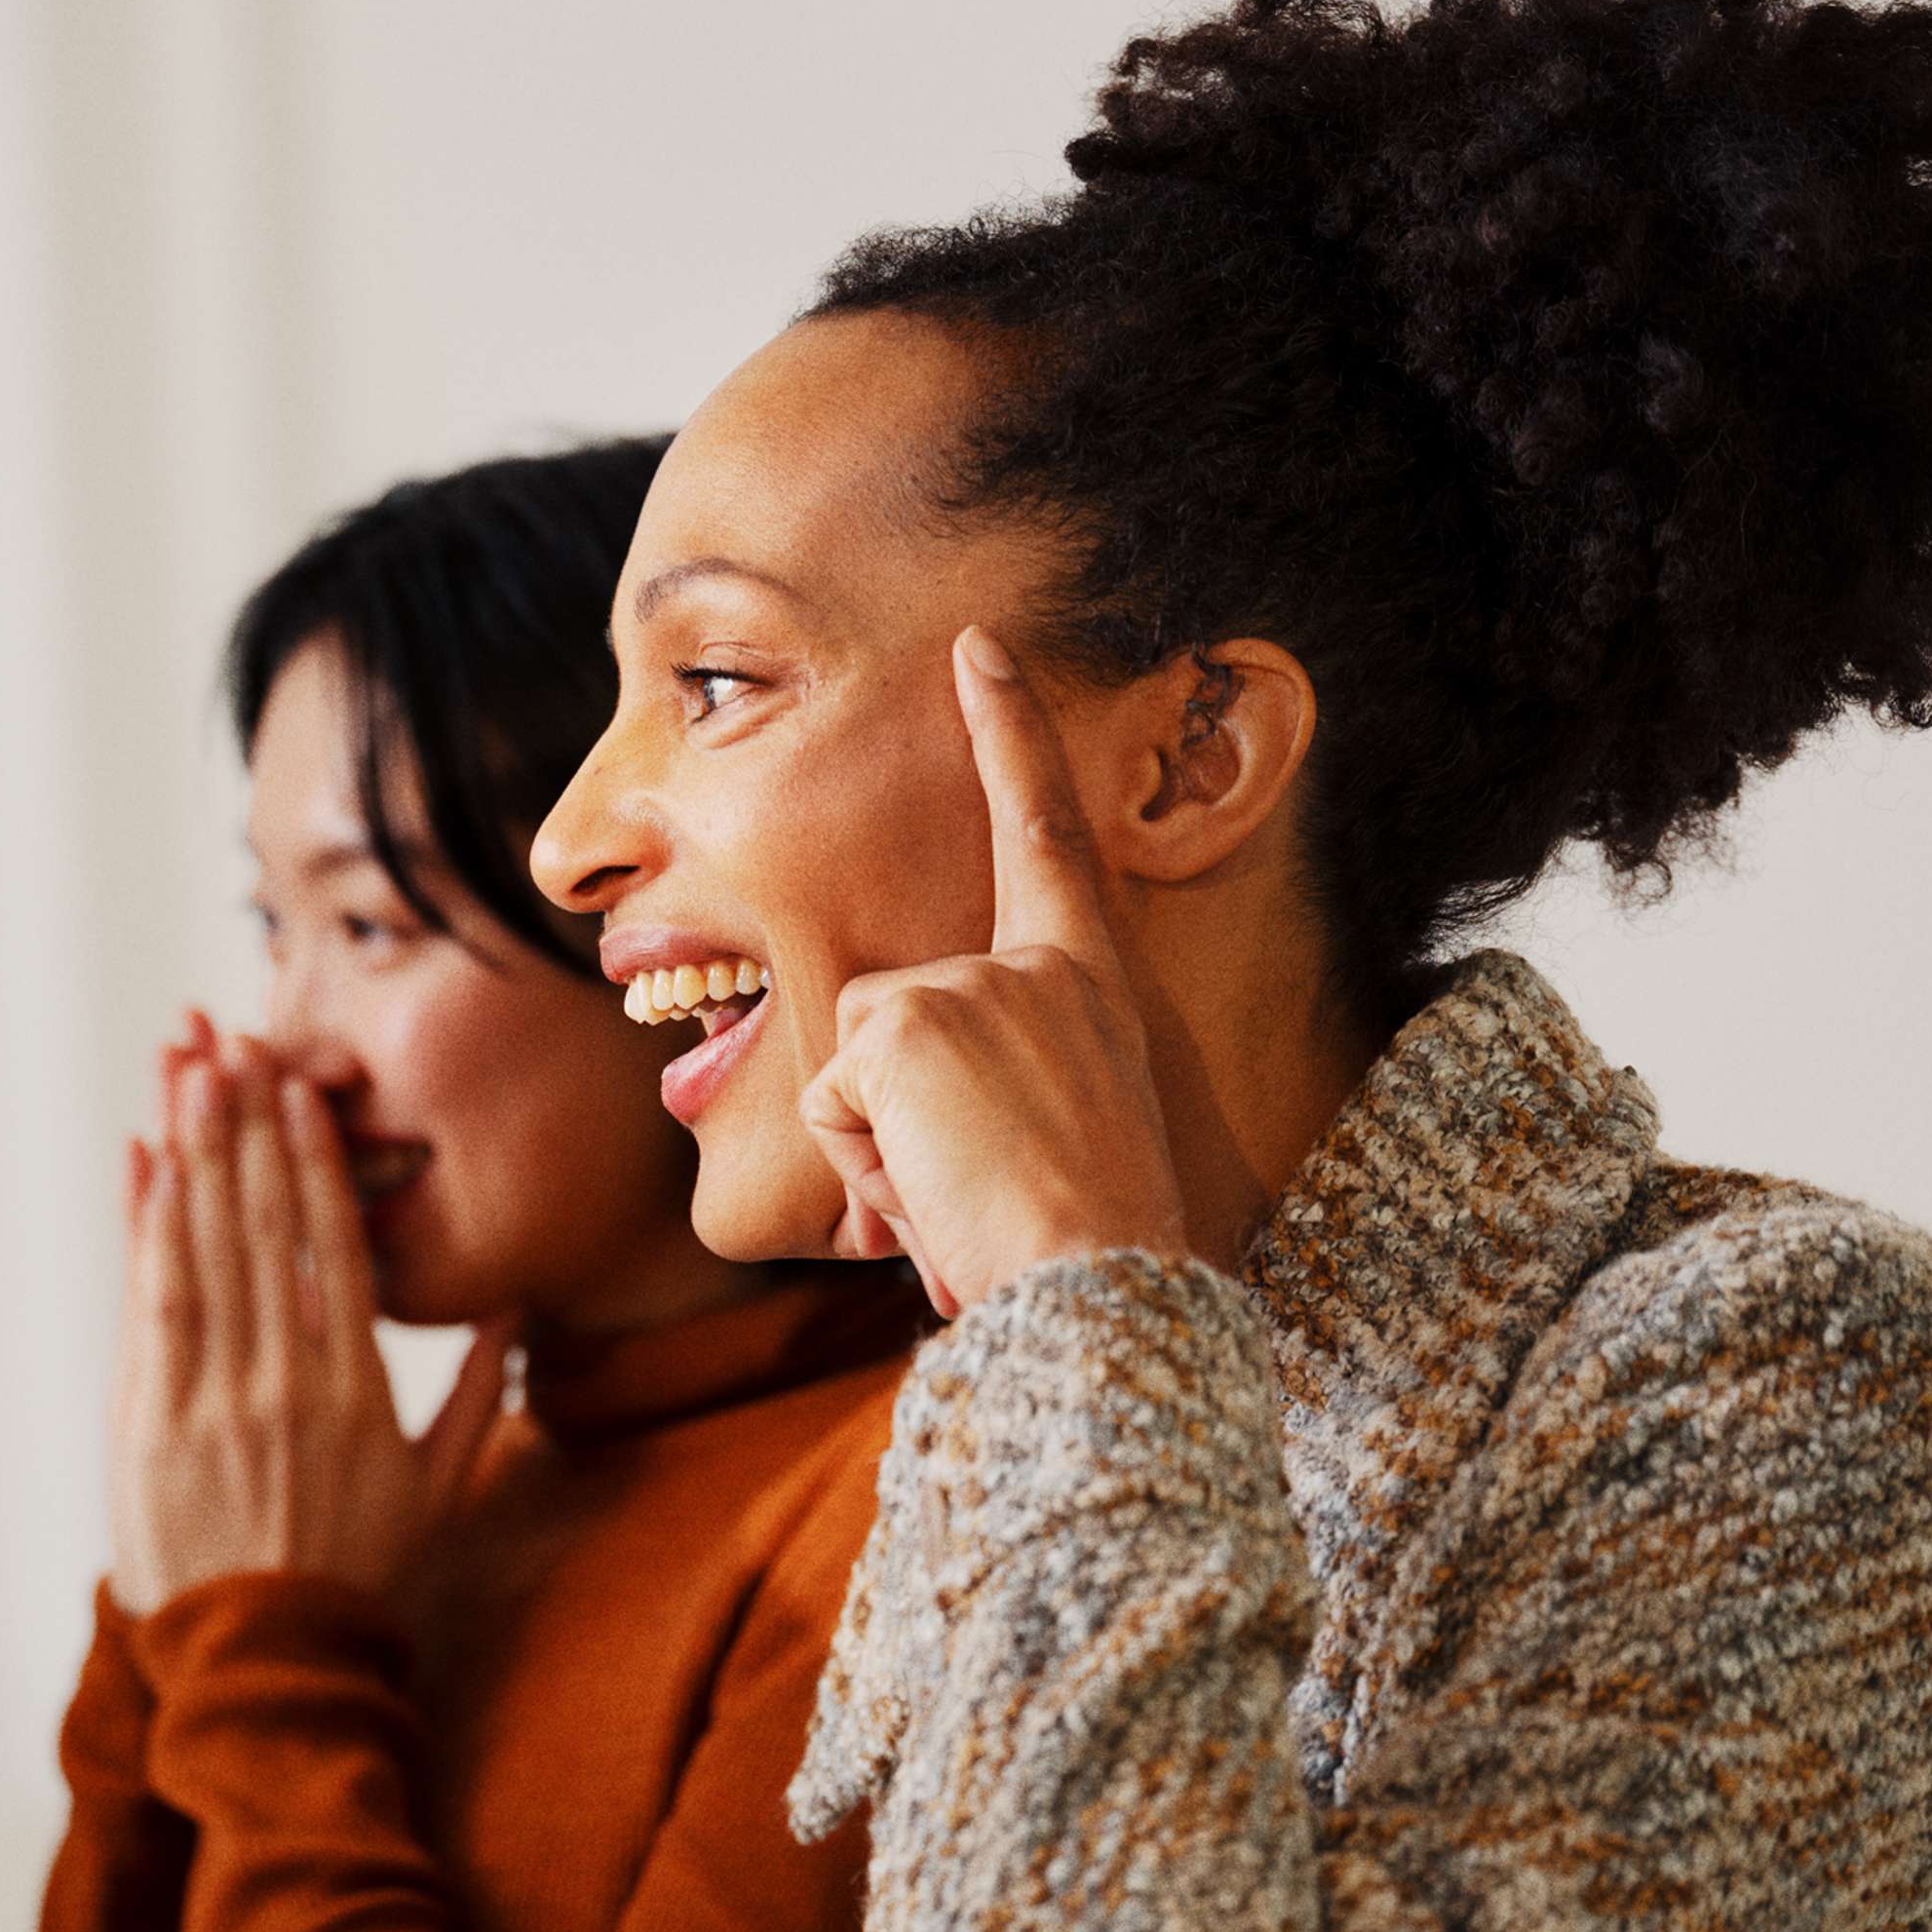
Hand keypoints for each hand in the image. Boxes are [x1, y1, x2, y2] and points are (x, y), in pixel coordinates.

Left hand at [106, 1034, 511, 1613]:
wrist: (269, 1667)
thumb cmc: (357, 1579)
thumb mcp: (438, 1491)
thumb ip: (478, 1397)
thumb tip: (511, 1313)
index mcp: (358, 1389)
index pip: (334, 1249)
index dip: (313, 1163)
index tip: (301, 1093)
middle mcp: (287, 1381)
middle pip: (264, 1227)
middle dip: (245, 1126)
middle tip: (232, 1041)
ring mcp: (215, 1399)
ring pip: (204, 1248)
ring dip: (194, 1151)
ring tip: (188, 1071)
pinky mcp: (154, 1423)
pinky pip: (151, 1303)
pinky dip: (146, 1227)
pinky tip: (146, 1162)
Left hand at [795, 625, 1185, 1313]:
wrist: (1099, 1284)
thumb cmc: (1078, 1244)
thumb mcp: (1054, 1140)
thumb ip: (987, 1090)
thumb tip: (905, 1141)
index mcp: (1087, 984)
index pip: (1047, 836)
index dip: (1011, 735)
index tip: (977, 647)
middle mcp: (1034, 967)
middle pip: (893, 1012)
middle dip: (900, 1115)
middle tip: (987, 1185)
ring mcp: (966, 984)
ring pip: (854, 1062)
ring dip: (886, 1146)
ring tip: (968, 1191)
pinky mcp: (905, 1022)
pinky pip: (832, 1102)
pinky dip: (867, 1162)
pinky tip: (937, 1184)